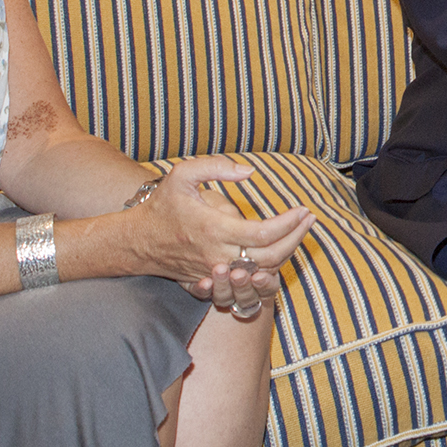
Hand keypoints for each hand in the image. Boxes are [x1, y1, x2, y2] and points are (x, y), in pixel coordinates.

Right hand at [131, 155, 313, 301]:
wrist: (136, 241)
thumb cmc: (162, 204)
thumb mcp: (183, 175)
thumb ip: (217, 167)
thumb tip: (250, 172)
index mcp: (214, 229)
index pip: (264, 233)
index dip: (289, 223)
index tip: (303, 210)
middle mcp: (218, 255)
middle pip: (271, 256)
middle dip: (296, 238)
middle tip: (310, 219)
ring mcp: (216, 271)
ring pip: (263, 271)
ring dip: (287, 253)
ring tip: (300, 231)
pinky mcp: (214, 279)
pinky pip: (249, 278)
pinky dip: (269, 267)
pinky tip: (280, 248)